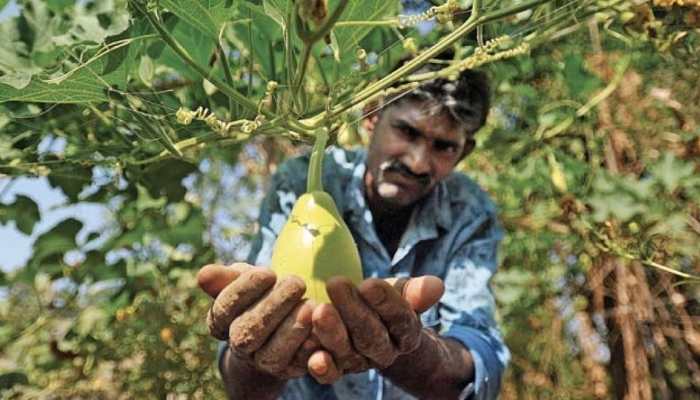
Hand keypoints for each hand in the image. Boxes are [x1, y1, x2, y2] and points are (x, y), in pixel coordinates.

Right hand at [197, 263, 318, 378]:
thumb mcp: (243, 280)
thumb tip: (203, 274)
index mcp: (221, 323)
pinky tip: (320, 326)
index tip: (268, 272)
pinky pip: (299, 365)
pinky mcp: (290, 370)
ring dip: (292, 329)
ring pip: (272, 354)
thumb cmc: (259, 294)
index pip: (225, 309)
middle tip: (297, 283)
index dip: (244, 290)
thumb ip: (225, 278)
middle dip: (273, 307)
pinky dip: (309, 347)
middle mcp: (239, 347)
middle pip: (248, 333)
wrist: (280, 324)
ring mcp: (264, 362)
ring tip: (310, 305)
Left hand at [307, 276, 443, 383]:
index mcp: (406, 334)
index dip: (386, 302)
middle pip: (371, 335)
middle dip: (353, 310)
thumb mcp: (399, 291)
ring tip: (319, 310)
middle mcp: (384, 353)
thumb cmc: (381, 301)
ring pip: (347, 352)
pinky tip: (313, 356)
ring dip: (332, 332)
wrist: (366, 323)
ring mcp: (358, 363)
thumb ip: (415, 291)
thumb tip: (436, 285)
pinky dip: (321, 367)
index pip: (400, 319)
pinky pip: (330, 374)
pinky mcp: (336, 369)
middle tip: (336, 283)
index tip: (370, 283)